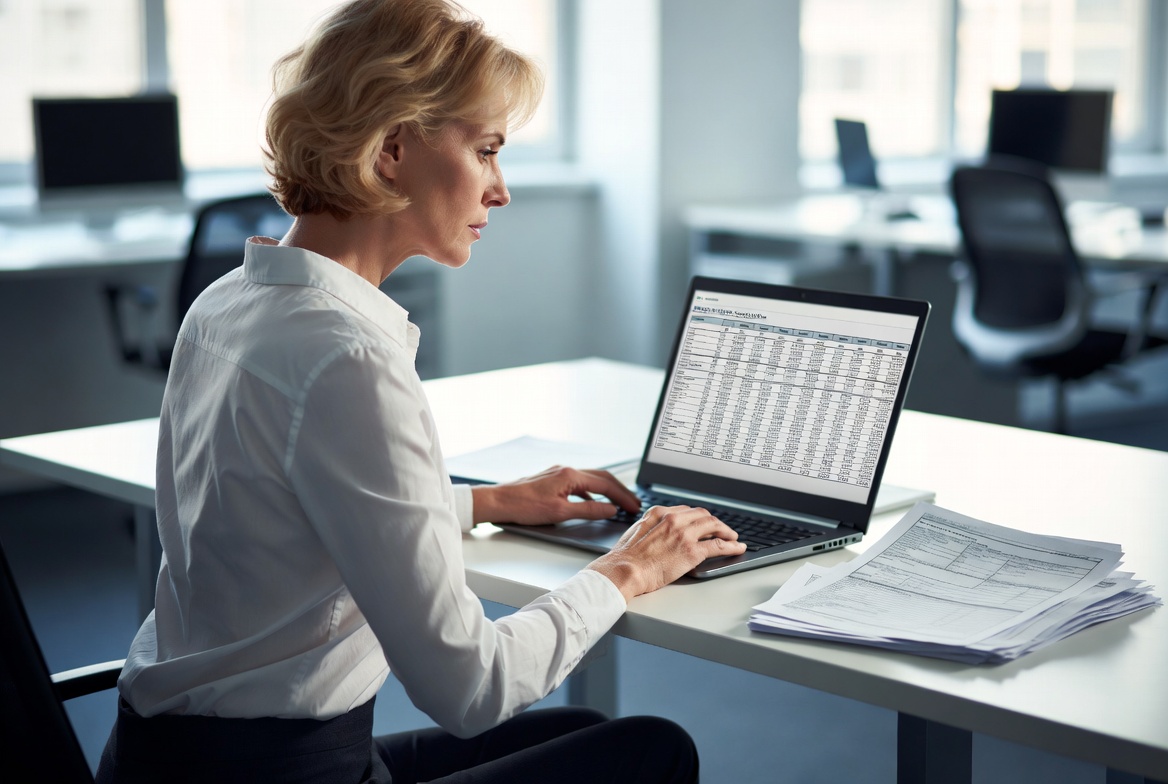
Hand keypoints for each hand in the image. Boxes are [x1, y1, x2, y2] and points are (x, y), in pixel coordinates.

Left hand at [470, 465, 640, 525]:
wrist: (499, 501)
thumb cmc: (524, 506)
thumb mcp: (560, 512)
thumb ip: (588, 511)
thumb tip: (610, 510)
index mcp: (571, 475)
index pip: (605, 484)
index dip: (623, 497)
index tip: (634, 507)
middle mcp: (567, 470)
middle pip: (602, 478)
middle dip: (620, 491)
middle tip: (633, 504)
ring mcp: (559, 473)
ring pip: (591, 479)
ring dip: (607, 490)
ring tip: (619, 503)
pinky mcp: (553, 479)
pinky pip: (580, 483)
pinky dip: (592, 492)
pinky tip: (593, 502)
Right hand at [587, 505, 746, 601]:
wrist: (625, 570)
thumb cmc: (625, 557)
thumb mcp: (636, 532)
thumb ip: (650, 527)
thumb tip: (657, 532)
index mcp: (659, 513)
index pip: (686, 510)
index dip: (699, 517)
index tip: (703, 523)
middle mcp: (674, 519)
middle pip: (703, 515)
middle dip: (715, 522)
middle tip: (722, 529)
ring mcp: (685, 534)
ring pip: (714, 526)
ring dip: (726, 531)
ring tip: (733, 537)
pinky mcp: (693, 551)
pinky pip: (719, 545)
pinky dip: (731, 545)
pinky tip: (737, 547)